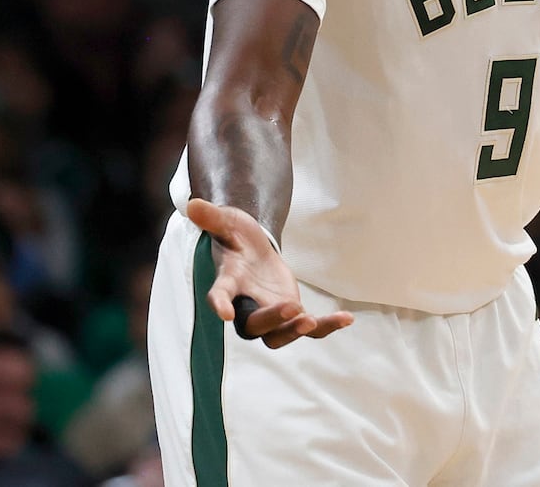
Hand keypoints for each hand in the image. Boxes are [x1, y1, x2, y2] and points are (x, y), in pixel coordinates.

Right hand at [185, 198, 353, 346]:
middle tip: (293, 307)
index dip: (220, 304)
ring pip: (278, 336)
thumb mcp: (228, 222)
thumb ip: (213, 218)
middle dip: (273, 319)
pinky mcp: (290, 314)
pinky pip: (308, 329)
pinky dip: (326, 327)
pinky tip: (347, 318)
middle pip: (254, 325)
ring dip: (294, 332)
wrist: (252, 250)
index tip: (224, 313)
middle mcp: (245, 305)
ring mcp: (269, 313)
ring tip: (313, 321)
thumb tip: (192, 204)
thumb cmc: (236, 237)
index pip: (219, 296)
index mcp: (229, 282)